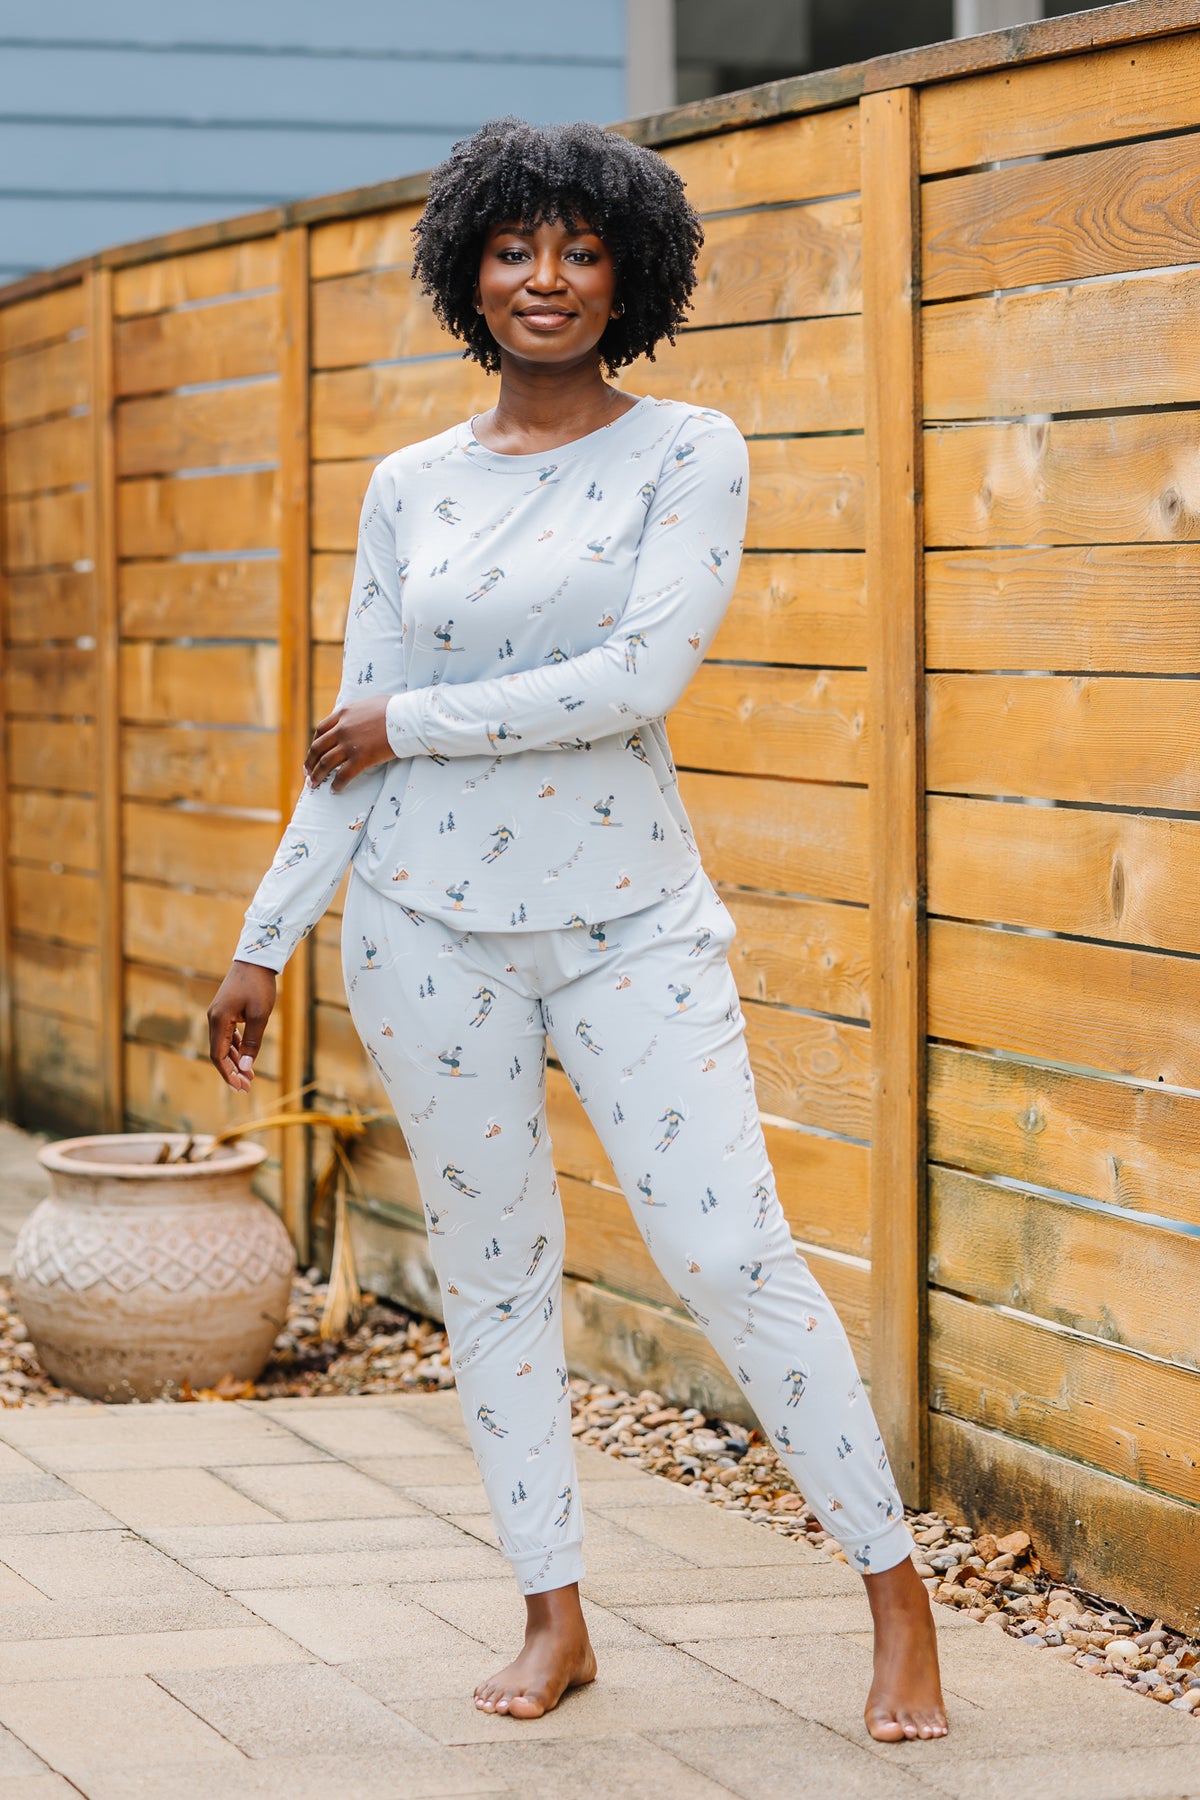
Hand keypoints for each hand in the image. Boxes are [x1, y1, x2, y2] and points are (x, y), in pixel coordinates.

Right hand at [208, 962, 275, 1092]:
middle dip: (232, 1071)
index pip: (218, 1056)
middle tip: (247, 1087)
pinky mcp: (225, 1010)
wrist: (256, 959)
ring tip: (249, 1076)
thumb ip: (252, 1042)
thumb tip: (245, 1067)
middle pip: (218, 1053)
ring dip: (234, 1061)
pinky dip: (235, 1048)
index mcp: (218, 1021)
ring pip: (223, 1045)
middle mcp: (214, 1018)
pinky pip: (227, 1035)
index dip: (228, 1074)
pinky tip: (245, 1057)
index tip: (241, 1088)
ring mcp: (218, 1014)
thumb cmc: (259, 986)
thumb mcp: (260, 1016)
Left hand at [305, 697, 392, 791]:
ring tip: (314, 784)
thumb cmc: (394, 709)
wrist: (406, 718)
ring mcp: (349, 745)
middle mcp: (341, 729)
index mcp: (343, 714)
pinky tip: (334, 789)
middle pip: (317, 748)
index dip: (314, 743)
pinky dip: (336, 784)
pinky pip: (343, 775)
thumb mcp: (368, 704)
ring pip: (325, 763)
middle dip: (310, 762)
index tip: (313, 752)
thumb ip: (357, 712)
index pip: (320, 730)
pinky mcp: (360, 759)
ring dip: (317, 776)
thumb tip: (357, 718)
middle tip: (308, 772)